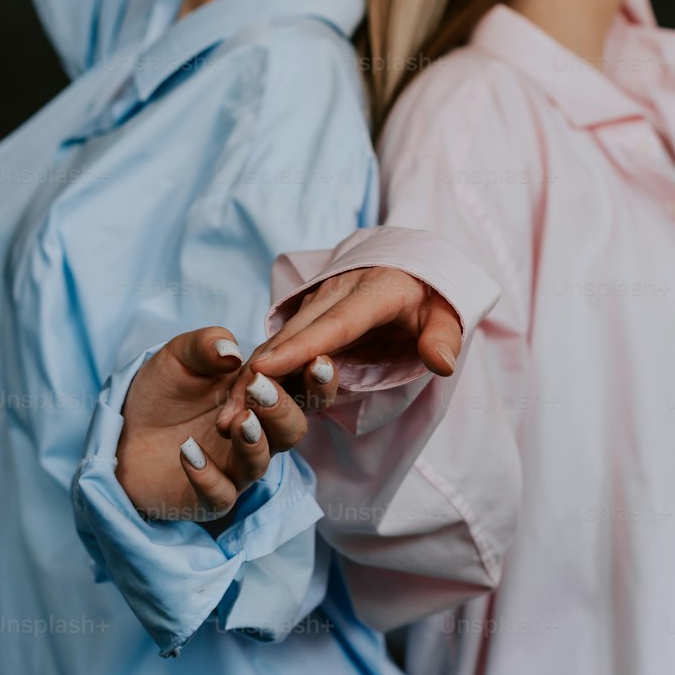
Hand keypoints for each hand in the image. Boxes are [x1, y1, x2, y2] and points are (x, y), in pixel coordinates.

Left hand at [114, 326, 337, 522]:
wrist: (123, 429)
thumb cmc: (162, 390)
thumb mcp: (180, 355)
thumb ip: (207, 344)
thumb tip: (232, 350)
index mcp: (262, 396)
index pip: (302, 389)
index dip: (316, 379)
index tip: (316, 361)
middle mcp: (258, 434)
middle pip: (291, 430)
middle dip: (283, 409)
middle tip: (260, 388)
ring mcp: (234, 468)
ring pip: (261, 463)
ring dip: (254, 442)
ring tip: (238, 421)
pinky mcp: (207, 497)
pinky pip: (219, 495)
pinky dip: (207, 475)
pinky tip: (189, 451)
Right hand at [226, 269, 461, 409]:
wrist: (411, 262)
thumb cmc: (430, 295)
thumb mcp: (448, 312)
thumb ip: (444, 337)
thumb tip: (442, 363)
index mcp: (376, 290)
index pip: (337, 324)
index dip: (301, 348)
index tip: (266, 369)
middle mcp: (340, 290)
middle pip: (296, 334)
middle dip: (262, 370)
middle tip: (231, 410)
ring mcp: (320, 297)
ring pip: (281, 336)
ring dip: (252, 373)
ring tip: (225, 413)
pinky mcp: (309, 308)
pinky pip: (281, 338)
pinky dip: (258, 365)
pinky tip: (236, 394)